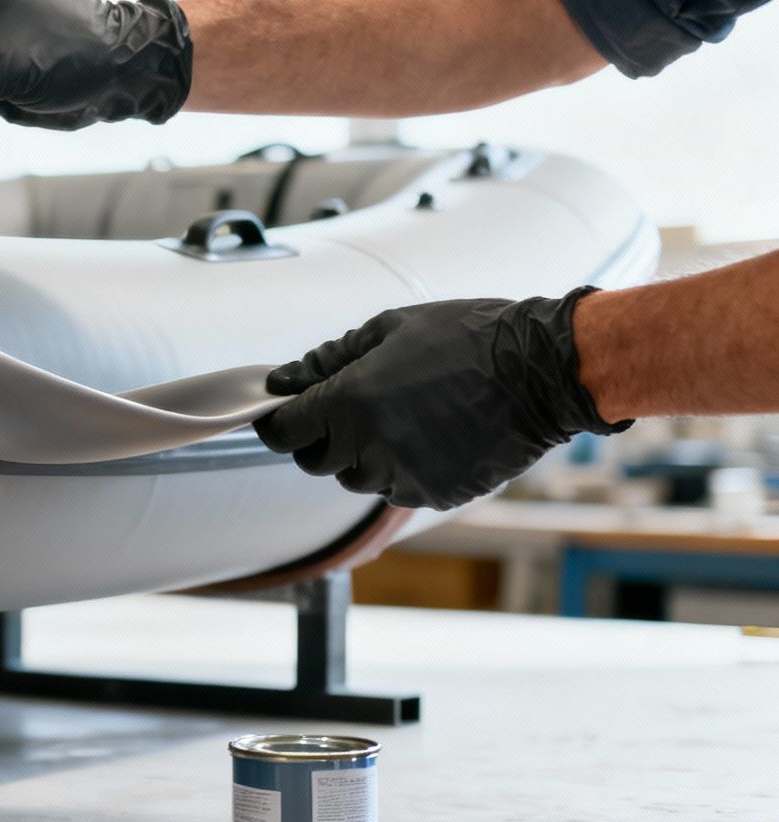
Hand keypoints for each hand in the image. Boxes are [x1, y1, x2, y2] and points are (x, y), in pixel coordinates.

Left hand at [252, 289, 630, 509]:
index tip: (282, 414)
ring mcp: (405, 476)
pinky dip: (402, 470)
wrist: (543, 370)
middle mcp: (371, 447)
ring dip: (361, 456)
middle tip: (345, 410)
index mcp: (349, 403)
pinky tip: (430, 436)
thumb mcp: (390, 329)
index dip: (277, 424)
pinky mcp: (438, 493)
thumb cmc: (467, 337)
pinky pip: (399, 490)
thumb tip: (284, 378)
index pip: (284, 433)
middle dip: (319, 439)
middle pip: (315, 463)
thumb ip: (329, 359)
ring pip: (357, 480)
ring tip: (398, 417)